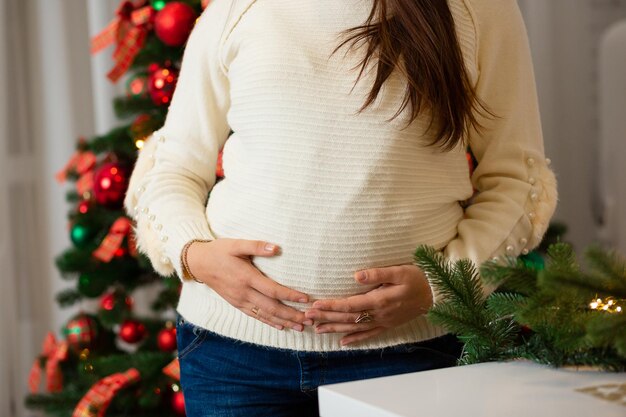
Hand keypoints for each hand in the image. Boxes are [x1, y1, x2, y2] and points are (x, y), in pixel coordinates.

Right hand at [186, 239, 311, 331]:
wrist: (199, 263)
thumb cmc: (219, 251)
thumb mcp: (236, 244)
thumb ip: (257, 246)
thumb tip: (276, 248)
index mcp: (247, 277)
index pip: (273, 290)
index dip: (290, 295)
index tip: (306, 299)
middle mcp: (244, 292)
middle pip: (272, 307)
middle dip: (292, 315)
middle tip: (310, 320)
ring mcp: (240, 300)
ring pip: (265, 315)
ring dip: (284, 321)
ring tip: (301, 327)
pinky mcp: (237, 304)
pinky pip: (255, 316)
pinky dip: (269, 322)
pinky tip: (281, 326)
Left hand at [305, 265, 432, 345]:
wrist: (436, 294)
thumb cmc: (418, 279)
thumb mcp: (400, 271)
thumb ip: (378, 274)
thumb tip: (356, 276)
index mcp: (379, 300)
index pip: (350, 304)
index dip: (331, 305)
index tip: (315, 305)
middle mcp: (379, 314)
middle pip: (348, 317)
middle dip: (327, 317)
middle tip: (307, 316)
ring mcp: (383, 321)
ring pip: (355, 327)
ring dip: (335, 328)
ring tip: (317, 329)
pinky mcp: (388, 324)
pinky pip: (369, 334)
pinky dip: (355, 338)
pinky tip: (342, 342)